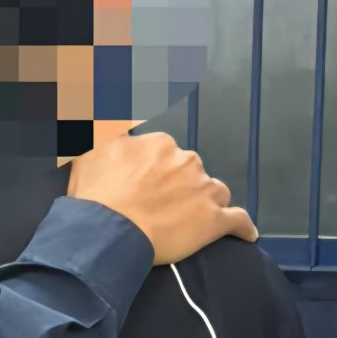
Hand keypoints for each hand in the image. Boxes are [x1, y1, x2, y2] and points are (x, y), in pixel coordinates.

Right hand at [68, 133, 257, 264]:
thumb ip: (105, 125)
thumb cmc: (96, 196)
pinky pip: (238, 221)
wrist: (109, 235)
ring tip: (189, 222)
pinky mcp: (216, 221)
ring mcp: (205, 191)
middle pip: (192, 172)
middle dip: (181, 187)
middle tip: (160, 209)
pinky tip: (245, 234)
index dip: (155, 172)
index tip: (144, 187)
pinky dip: (242, 227)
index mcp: (161, 144)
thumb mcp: (91, 149)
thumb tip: (102, 101)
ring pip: (215, 192)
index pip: (166, 155)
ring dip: (206, 204)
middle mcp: (187, 161)